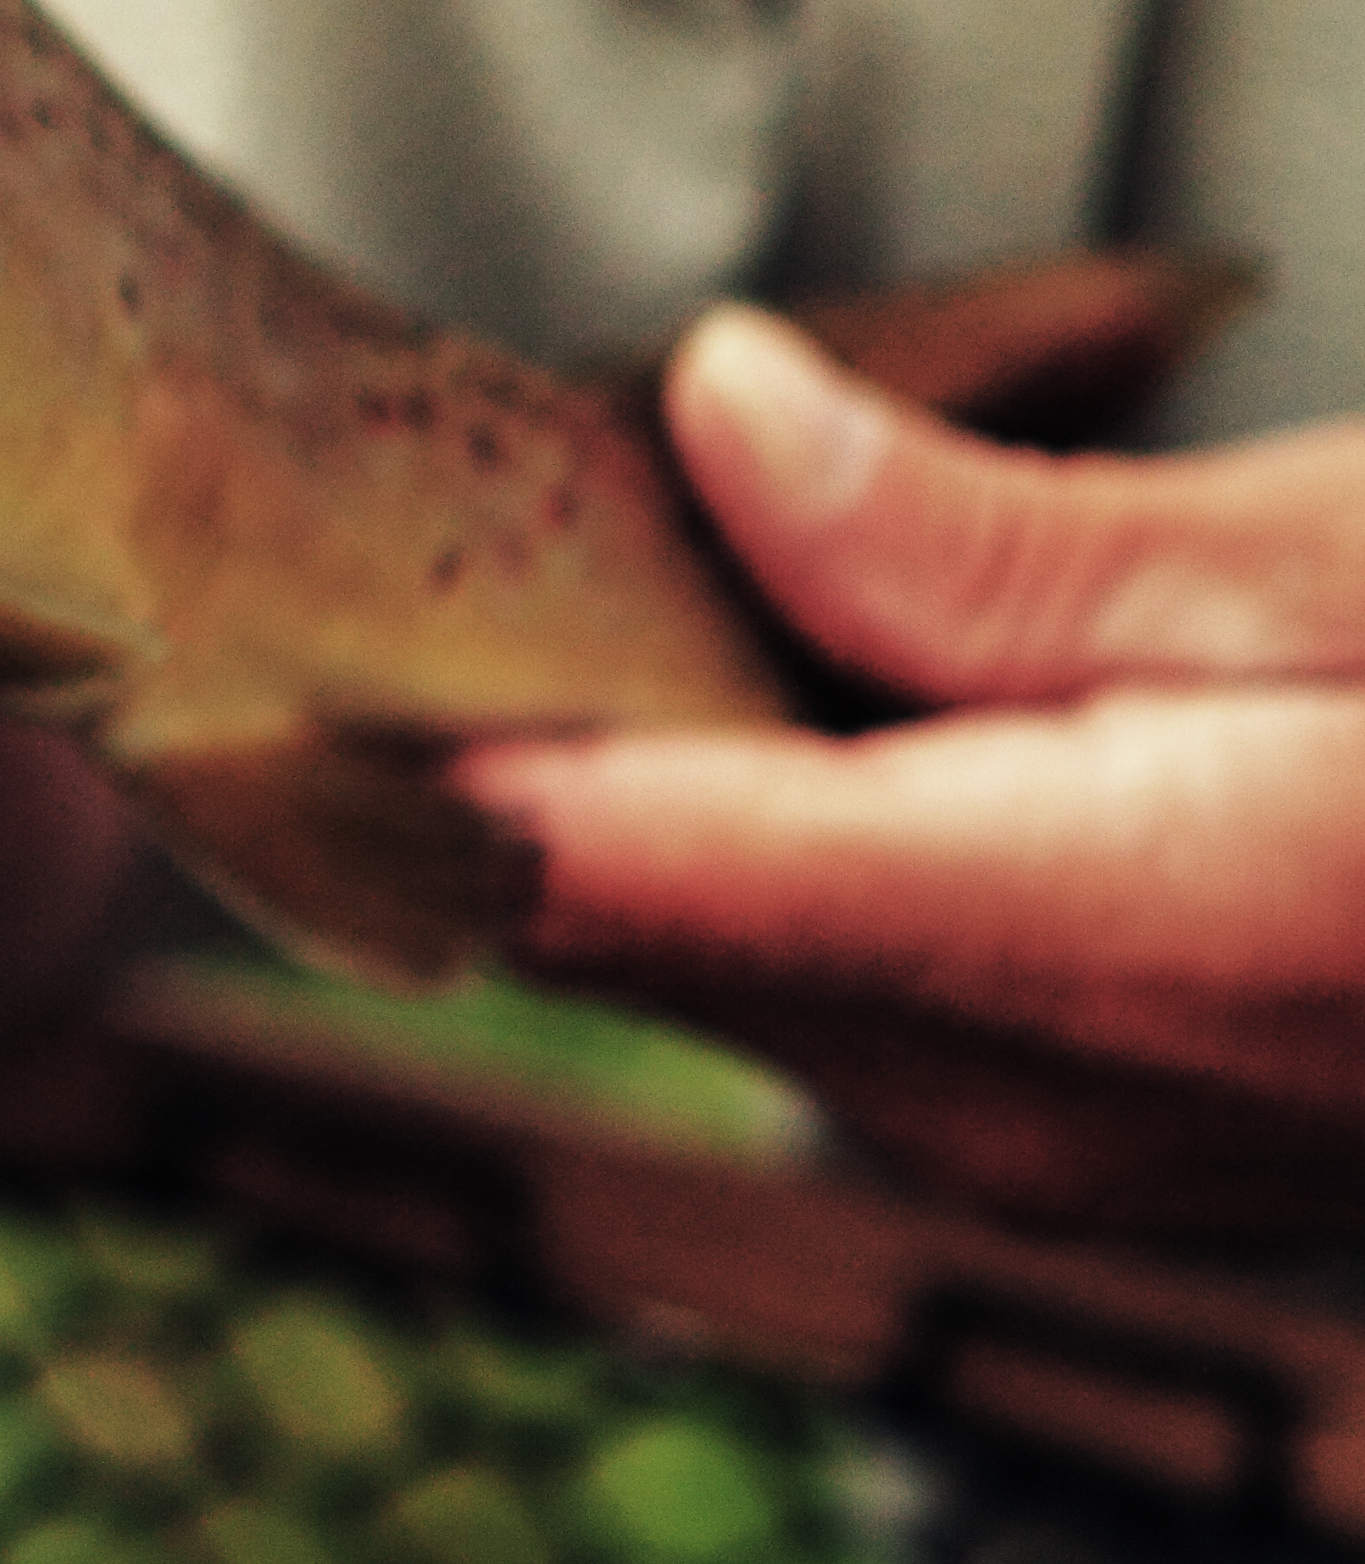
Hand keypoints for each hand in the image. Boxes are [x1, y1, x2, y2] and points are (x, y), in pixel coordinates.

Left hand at [458, 308, 1364, 1226]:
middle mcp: (1009, 1100)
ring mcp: (1027, 1149)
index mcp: (1076, 938)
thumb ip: (998, 536)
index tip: (303, 603)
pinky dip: (758, 855)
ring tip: (605, 589)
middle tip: (449, 535)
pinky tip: (793, 706)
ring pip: (679, 952)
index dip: (403, 734)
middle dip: (515, 734)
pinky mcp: (1048, 1140)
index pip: (585, 868)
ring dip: (634, 793)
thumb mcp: (1352, 561)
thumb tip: (719, 414)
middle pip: (594, 913)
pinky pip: (803, 987)